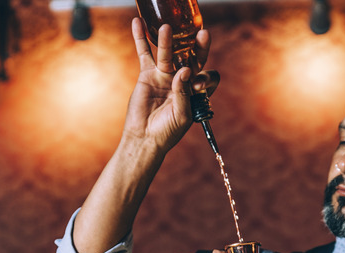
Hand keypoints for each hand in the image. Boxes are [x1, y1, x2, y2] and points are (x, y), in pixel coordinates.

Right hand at [122, 18, 218, 153]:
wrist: (145, 137)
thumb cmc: (167, 131)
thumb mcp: (182, 115)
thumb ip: (184, 93)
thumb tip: (185, 70)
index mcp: (195, 91)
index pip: (206, 76)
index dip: (205, 78)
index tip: (198, 85)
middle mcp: (182, 80)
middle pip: (191, 58)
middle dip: (197, 47)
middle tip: (202, 35)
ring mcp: (164, 75)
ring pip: (168, 54)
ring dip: (167, 40)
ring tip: (166, 27)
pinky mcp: (147, 74)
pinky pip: (145, 53)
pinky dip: (141, 38)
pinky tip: (139, 22)